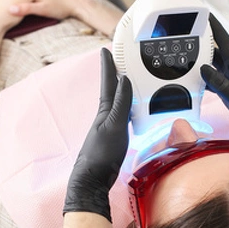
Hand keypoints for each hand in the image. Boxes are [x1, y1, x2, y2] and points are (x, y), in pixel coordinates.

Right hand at [8, 0, 74, 20]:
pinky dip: (28, 3)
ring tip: (13, 10)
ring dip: (21, 1)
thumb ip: (26, 9)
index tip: (1, 6)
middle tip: (4, 7)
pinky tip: (27, 9)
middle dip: (13, 0)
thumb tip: (10, 9)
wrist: (75, 5)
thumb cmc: (60, 7)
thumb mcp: (42, 9)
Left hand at [63, 48, 131, 220]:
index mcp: (105, 109)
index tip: (105, 49)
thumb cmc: (101, 153)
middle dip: (116, 74)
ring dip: (124, 90)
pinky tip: (135, 110)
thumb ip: (121, 104)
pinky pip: (126, 115)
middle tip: (121, 59)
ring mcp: (110, 125)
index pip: (108, 81)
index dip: (107, 65)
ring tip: (131, 79)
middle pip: (113, 89)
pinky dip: (130, 108)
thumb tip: (125, 79)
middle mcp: (106, 114)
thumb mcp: (113, 125)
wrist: (93, 179)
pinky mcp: (116, 136)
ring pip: (119, 102)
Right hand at [201, 13, 228, 145]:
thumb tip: (204, 68)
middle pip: (217, 53)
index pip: (226, 44)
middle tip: (188, 34)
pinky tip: (194, 81)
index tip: (205, 15)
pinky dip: (203, 81)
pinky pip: (213, 83)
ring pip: (214, 68)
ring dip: (201, 61)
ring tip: (186, 55)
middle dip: (204, 42)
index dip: (216, 29)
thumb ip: (221, 84)